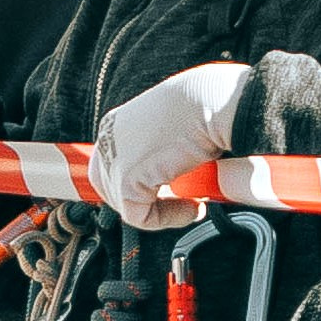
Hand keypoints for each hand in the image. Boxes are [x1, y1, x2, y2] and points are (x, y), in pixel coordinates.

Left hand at [91, 61, 249, 231]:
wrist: (213, 102)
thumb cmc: (206, 108)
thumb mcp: (174, 129)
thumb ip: (161, 152)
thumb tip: (170, 180)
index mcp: (118, 123)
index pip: (112, 165)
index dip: (140, 185)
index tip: (171, 193)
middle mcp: (109, 138)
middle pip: (108, 187)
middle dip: (142, 201)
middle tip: (179, 203)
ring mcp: (114, 158)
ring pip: (126, 204)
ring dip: (162, 211)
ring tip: (192, 204)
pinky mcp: (126, 179)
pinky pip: (140, 216)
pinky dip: (168, 219)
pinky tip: (192, 208)